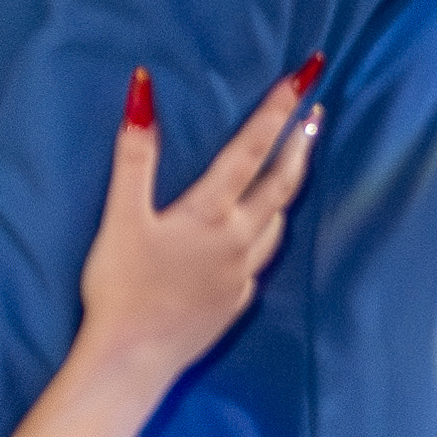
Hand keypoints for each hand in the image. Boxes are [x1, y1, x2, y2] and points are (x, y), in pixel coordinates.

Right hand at [81, 57, 321, 382]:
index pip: (252, 148)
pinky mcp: (234, 303)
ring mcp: (240, 275)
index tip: (305, 76)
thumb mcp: (121, 217)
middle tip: (315, 114)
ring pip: (276, 223)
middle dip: (298, 144)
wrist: (133, 361)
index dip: (278, 109)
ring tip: (292, 167)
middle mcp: (237, 240)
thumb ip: (135, 155)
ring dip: (287, 189)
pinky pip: (260, 260)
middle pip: (280, 184)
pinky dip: (265, 236)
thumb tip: (143, 92)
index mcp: (211, 213)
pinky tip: (256, 237)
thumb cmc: (121, 288)